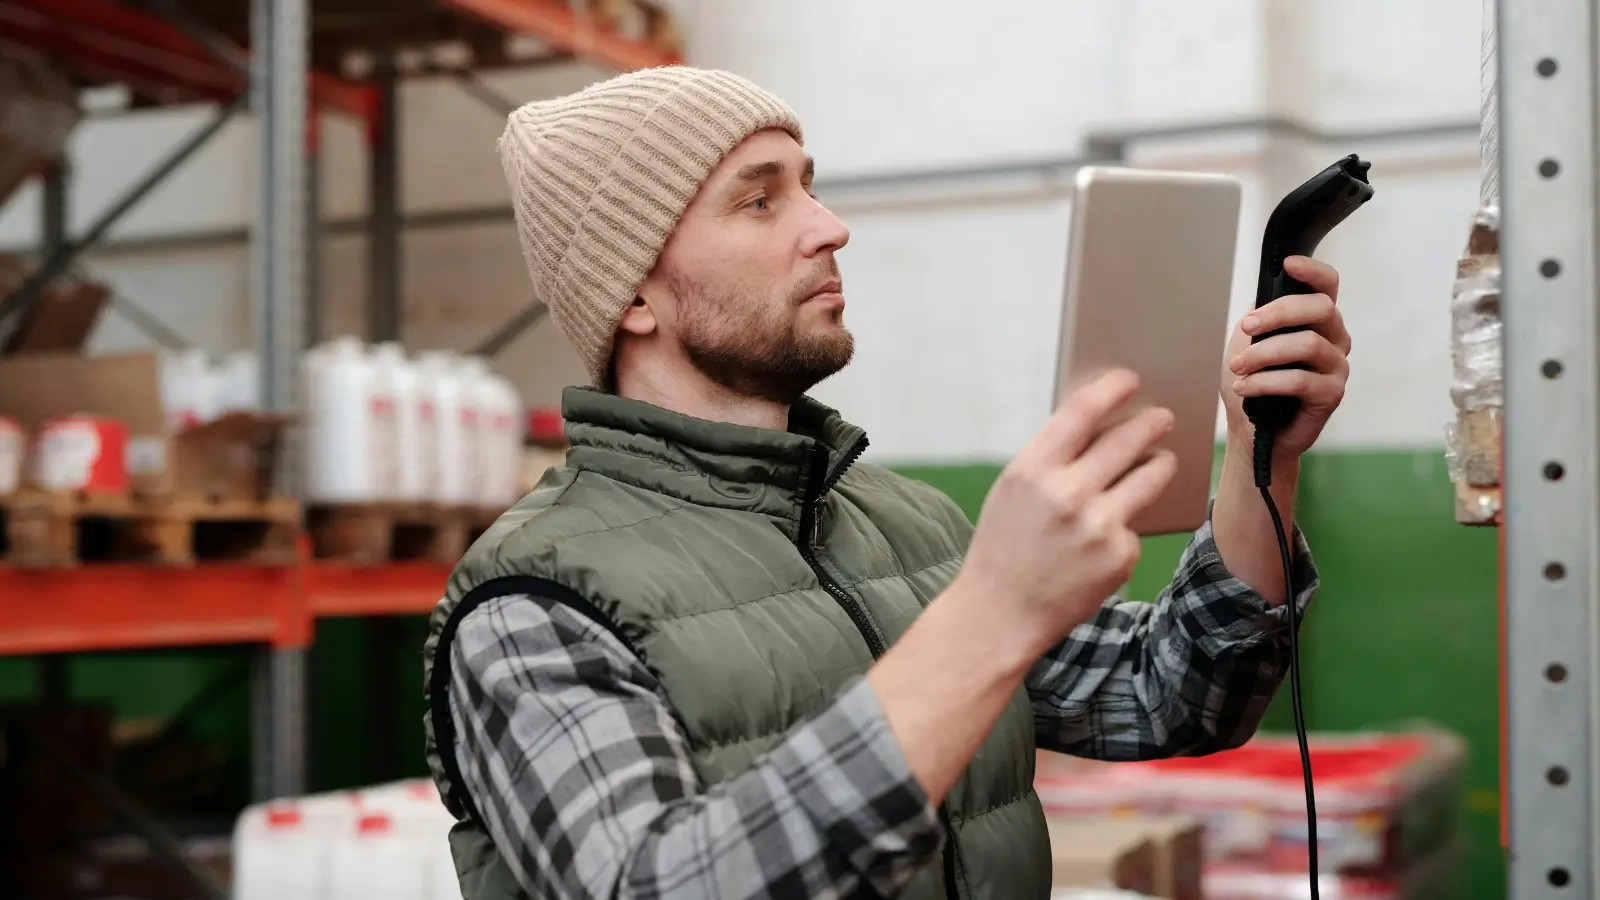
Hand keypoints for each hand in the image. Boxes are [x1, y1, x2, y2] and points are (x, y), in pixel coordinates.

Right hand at [954, 369, 1176, 654]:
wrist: (999, 615)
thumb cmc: (1004, 547)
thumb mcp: (1013, 492)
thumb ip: (1051, 459)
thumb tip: (1100, 425)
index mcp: (1031, 470)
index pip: (1081, 411)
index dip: (1111, 388)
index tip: (1129, 379)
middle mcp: (1067, 494)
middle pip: (1127, 440)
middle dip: (1151, 423)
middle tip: (1163, 416)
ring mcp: (1097, 527)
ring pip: (1150, 476)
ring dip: (1161, 463)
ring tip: (1162, 460)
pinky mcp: (1119, 556)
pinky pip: (1135, 526)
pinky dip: (1127, 526)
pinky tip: (1108, 536)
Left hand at [1222, 255, 1350, 458]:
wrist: (1251, 430)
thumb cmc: (1254, 382)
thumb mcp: (1250, 342)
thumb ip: (1261, 317)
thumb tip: (1261, 302)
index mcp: (1317, 320)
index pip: (1328, 285)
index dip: (1313, 270)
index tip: (1288, 264)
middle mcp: (1334, 338)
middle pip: (1320, 308)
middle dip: (1278, 313)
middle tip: (1246, 327)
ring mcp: (1336, 366)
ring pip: (1307, 344)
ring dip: (1264, 354)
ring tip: (1237, 367)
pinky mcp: (1332, 394)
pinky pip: (1300, 380)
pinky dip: (1265, 382)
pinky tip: (1244, 387)